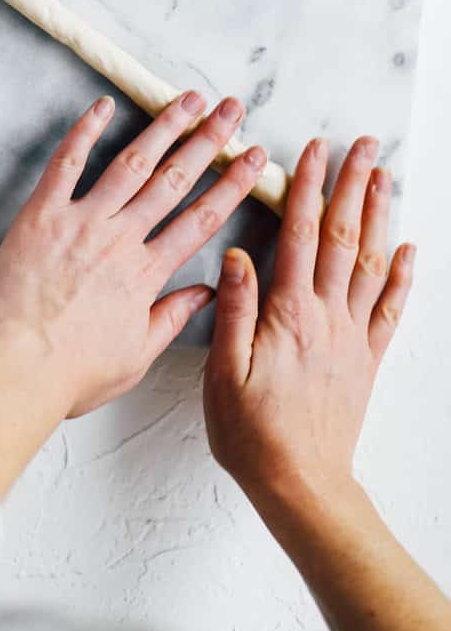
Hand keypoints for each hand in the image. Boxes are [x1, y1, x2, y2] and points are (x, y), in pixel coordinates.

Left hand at [0, 91, 265, 416]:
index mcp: (146, 273)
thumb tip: (206, 293)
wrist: (18, 367)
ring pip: (131, 163)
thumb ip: (172, 318)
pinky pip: (66, 163)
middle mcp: (120, 239)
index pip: (201, 219)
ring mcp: (82, 221)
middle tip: (231, 109)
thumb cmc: (72, 372)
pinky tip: (103, 105)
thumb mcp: (136, 356)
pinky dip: (85, 131)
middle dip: (208, 141)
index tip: (254, 158)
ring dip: (163, 127)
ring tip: (189, 99)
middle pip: (174, 180)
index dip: (232, 185)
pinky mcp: (42, 214)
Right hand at [203, 136, 414, 508]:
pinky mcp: (365, 360)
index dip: (308, 187)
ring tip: (384, 177)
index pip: (301, 235)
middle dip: (353, 185)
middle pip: (344, 237)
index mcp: (288, 314)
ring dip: (379, 216)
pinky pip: (390, 311)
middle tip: (364, 145)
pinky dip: (402, 277)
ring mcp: (352, 338)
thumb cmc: (251, 433)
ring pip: (371, 264)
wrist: (300, 485)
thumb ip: (234, 309)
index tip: (314, 150)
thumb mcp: (223, 371)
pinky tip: (407, 248)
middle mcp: (327, 317)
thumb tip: (236, 255)